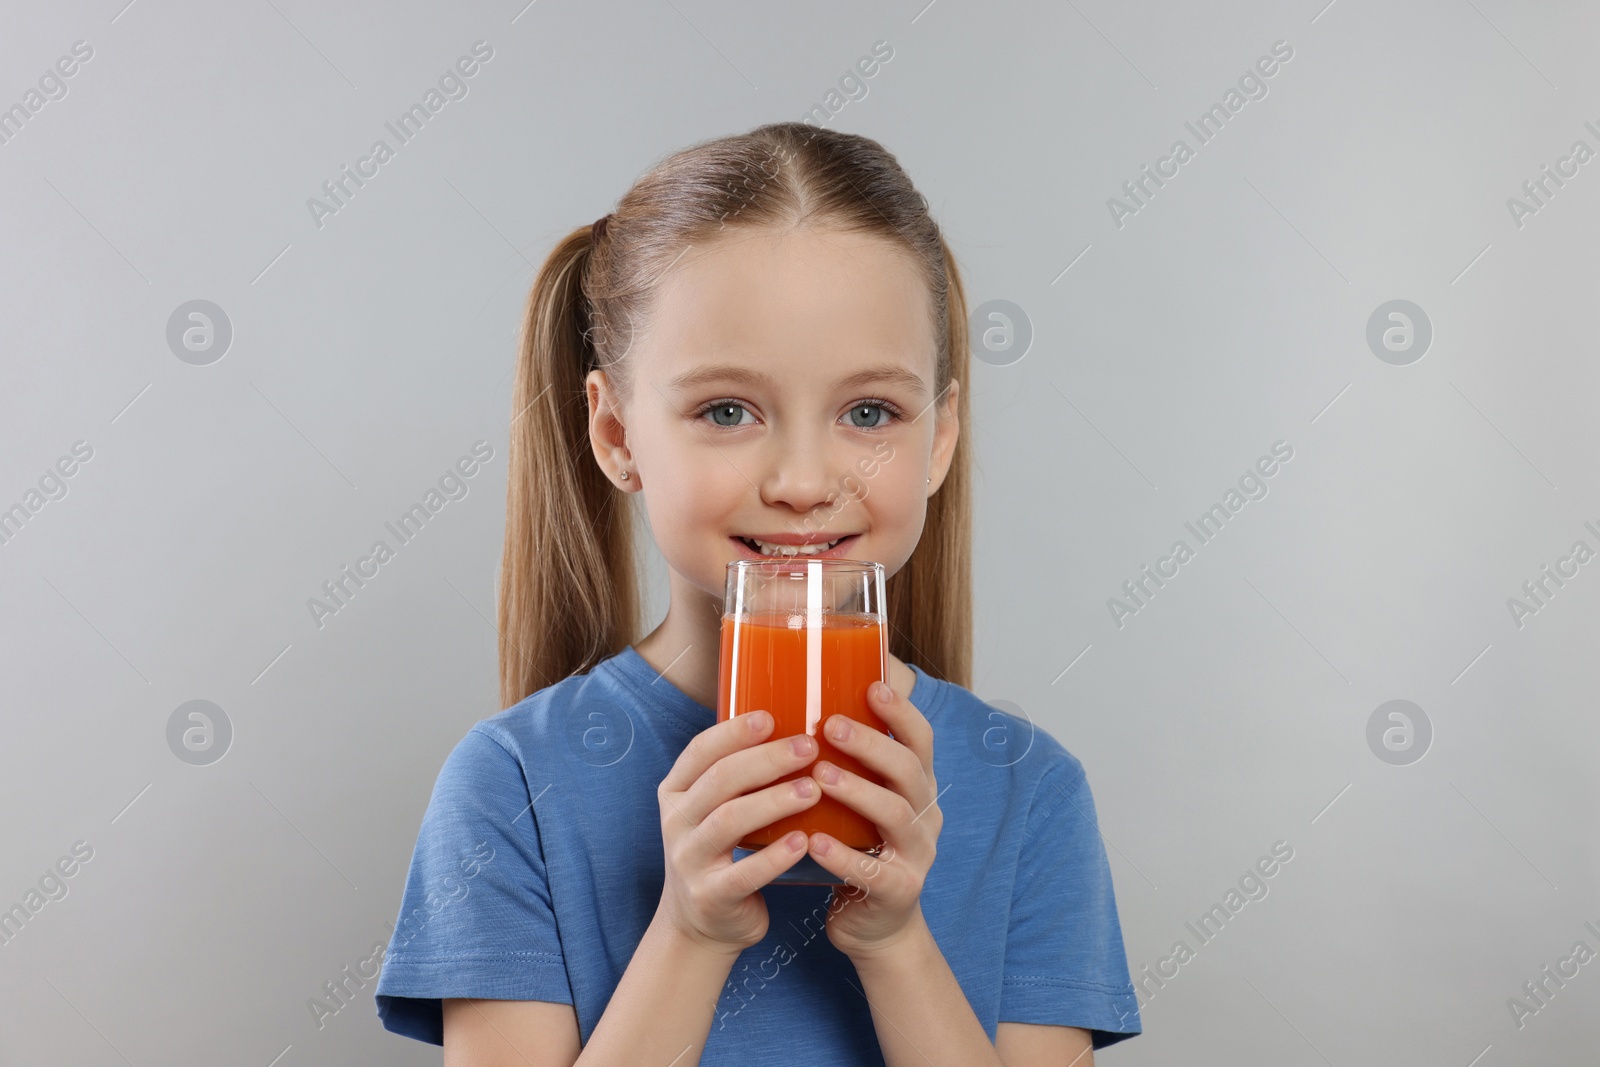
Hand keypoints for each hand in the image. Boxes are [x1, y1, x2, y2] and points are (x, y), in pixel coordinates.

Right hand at [655, 709, 823, 955]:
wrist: (702, 924)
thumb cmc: (721, 853)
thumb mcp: (713, 809)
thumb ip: (737, 775)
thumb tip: (793, 725)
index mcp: (676, 792)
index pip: (701, 751)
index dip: (734, 732)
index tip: (770, 717)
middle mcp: (676, 822)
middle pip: (720, 780)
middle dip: (766, 759)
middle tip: (808, 746)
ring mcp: (689, 860)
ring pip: (730, 821)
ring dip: (774, 801)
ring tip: (812, 789)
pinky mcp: (710, 896)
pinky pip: (743, 873)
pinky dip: (774, 856)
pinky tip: (803, 841)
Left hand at [805, 680, 941, 959]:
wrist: (873, 926)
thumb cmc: (858, 848)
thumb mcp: (861, 801)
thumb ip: (848, 762)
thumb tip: (808, 700)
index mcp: (917, 787)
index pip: (921, 740)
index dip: (902, 713)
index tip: (873, 686)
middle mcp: (925, 816)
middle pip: (910, 771)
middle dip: (873, 744)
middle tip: (831, 725)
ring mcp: (917, 855)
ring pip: (896, 815)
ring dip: (858, 791)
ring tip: (820, 775)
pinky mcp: (899, 892)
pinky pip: (874, 872)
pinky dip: (843, 856)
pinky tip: (815, 842)